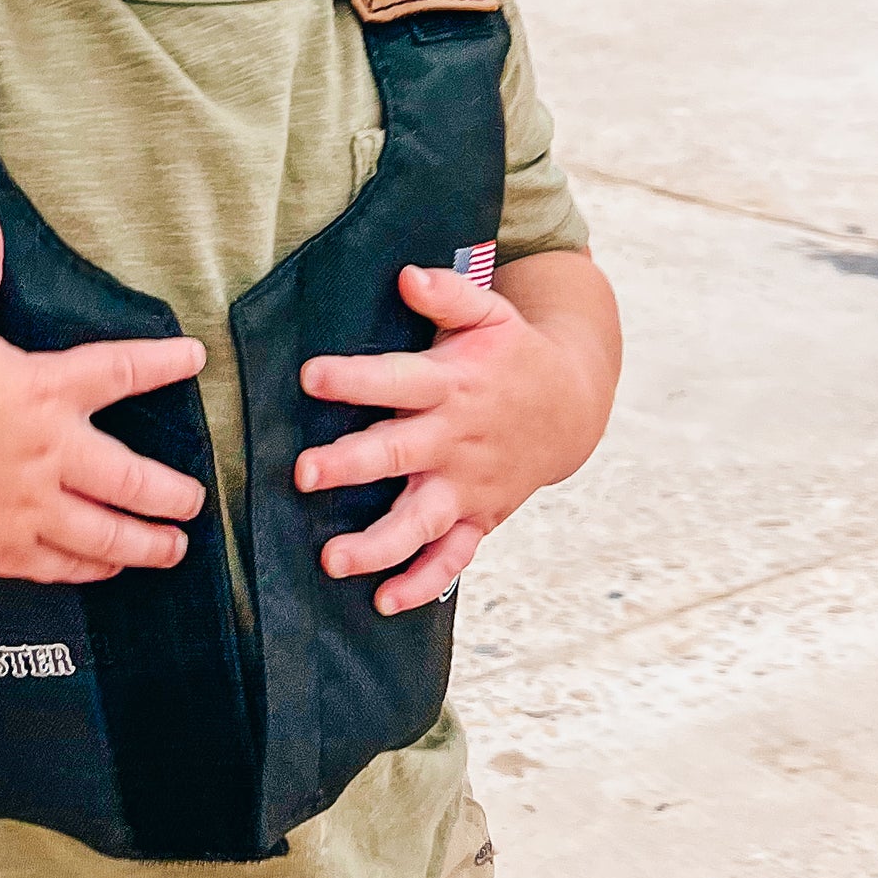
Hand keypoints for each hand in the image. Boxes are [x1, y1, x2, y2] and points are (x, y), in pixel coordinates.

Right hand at [0, 201, 206, 584]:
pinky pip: (63, 565)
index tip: (195, 359)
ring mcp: (28, 507)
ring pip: (107, 534)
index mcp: (43, 391)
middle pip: (135, 480)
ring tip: (174, 546)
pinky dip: (93, 566)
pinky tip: (109, 563)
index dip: (164, 363)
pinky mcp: (2, 547)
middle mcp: (48, 453)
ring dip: (148, 543)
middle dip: (174, 494)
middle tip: (195, 499)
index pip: (122, 373)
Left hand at [297, 257, 617, 615]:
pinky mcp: (478, 517)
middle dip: (351, 466)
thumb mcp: (489, 312)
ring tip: (333, 560)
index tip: (311, 377)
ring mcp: (466, 485)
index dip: (355, 378)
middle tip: (304, 475)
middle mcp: (455, 439)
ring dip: (378, 544)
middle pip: (398, 455)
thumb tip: (406, 275)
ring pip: (421, 521)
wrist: (573, 405)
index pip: (398, 380)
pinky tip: (385, 602)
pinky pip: (452, 558)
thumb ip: (447, 293)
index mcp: (451, 384)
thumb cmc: (512, 352)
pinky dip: (422, 583)